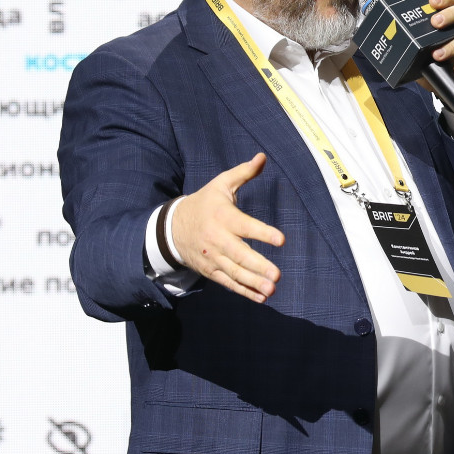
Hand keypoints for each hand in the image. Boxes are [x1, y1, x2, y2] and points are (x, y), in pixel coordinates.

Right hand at [170, 153, 285, 302]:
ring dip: (254, 282)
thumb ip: (243, 173)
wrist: (172, 227)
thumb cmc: (205, 203)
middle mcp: (218, 239)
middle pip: (240, 255)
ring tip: (272, 288)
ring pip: (235, 272)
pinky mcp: (211, 270)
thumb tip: (263, 157)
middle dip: (258, 266)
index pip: (245, 226)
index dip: (263, 233)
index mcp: (223, 217)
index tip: (281, 240)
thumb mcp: (221, 184)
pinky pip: (229, 282)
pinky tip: (261, 297)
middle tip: (277, 275)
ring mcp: (213, 257)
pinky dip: (244, 291)